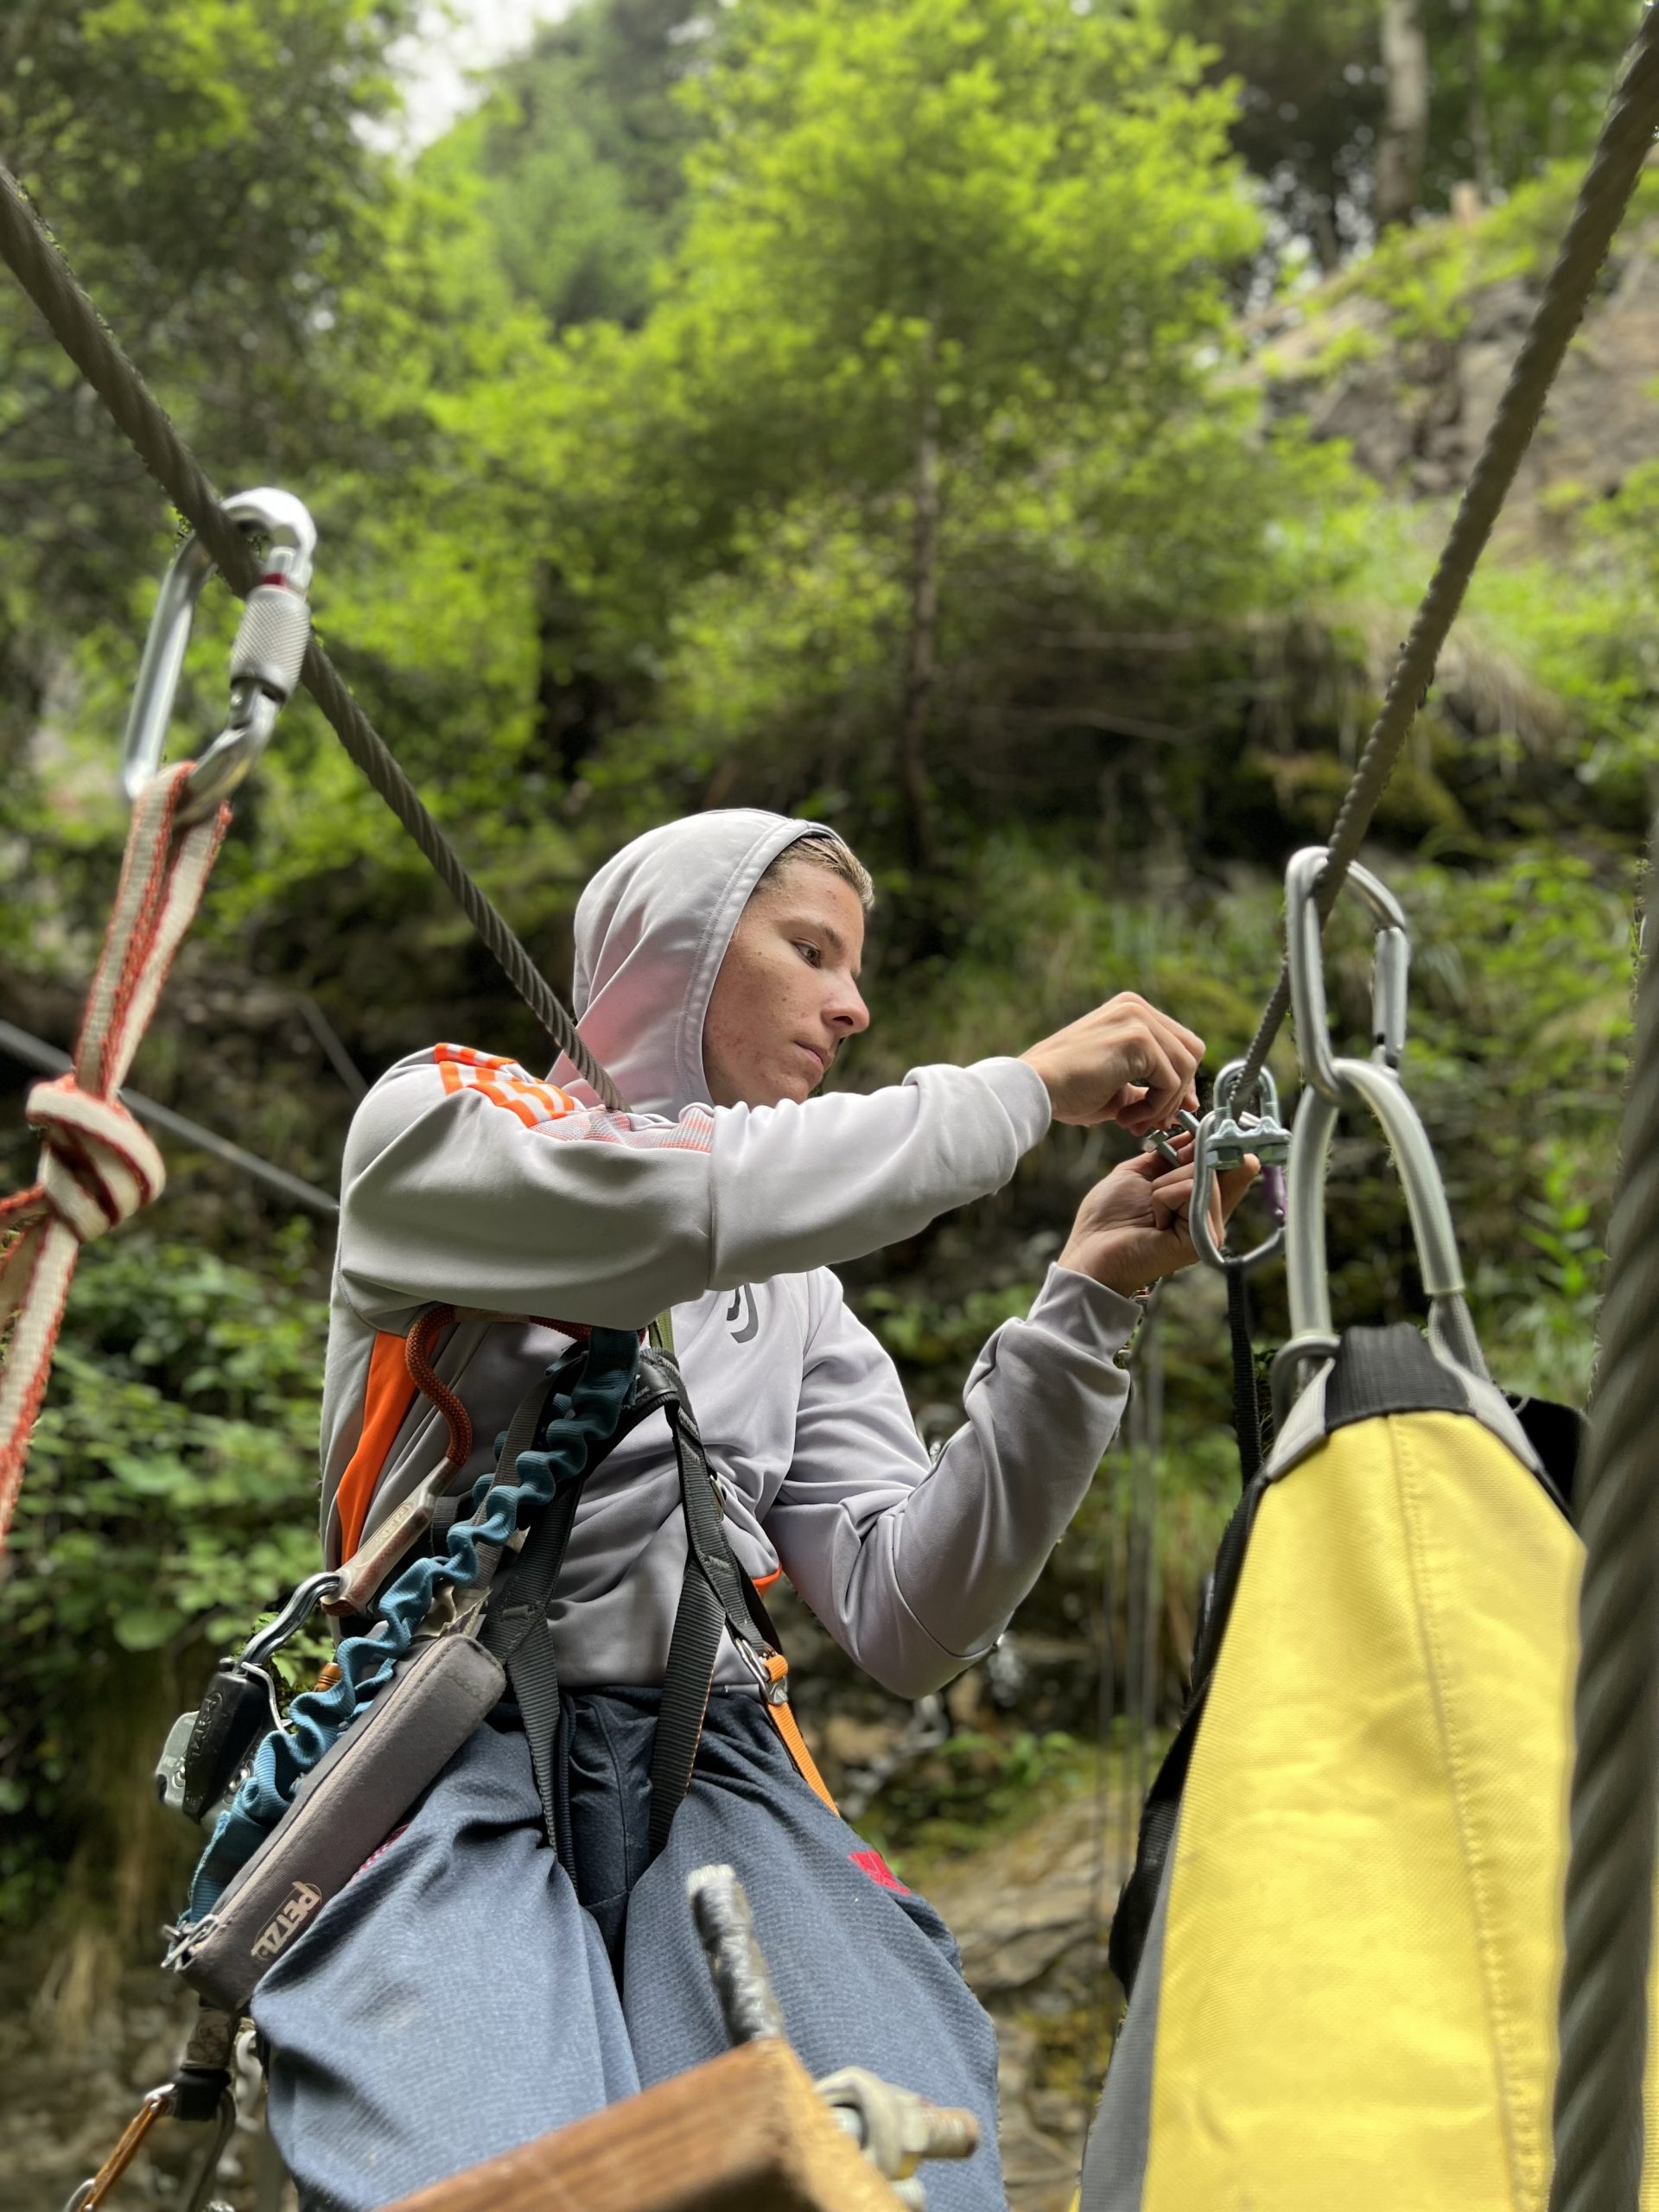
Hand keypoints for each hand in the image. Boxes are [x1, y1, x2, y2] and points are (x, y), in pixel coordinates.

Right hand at [1021, 992, 1204, 1133]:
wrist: (1035, 1088)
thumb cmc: (1067, 1089)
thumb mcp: (1118, 1087)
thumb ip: (1150, 1087)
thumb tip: (1186, 1103)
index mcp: (1131, 1011)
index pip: (1180, 1044)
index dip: (1180, 1083)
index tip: (1164, 1113)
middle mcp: (1137, 1007)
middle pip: (1191, 1051)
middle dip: (1179, 1093)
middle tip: (1155, 1121)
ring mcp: (1138, 1018)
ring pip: (1185, 1067)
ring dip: (1164, 1104)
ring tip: (1132, 1122)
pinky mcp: (1138, 1038)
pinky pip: (1170, 1080)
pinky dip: (1155, 1107)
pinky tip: (1124, 1118)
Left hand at [1058, 1132, 1259, 1297]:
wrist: (1090, 1249)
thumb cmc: (1108, 1216)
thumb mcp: (1139, 1172)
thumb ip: (1169, 1154)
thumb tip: (1195, 1135)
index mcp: (1196, 1198)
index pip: (1228, 1163)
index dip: (1214, 1144)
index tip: (1194, 1139)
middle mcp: (1209, 1213)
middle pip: (1218, 1164)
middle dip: (1182, 1162)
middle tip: (1155, 1186)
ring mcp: (1208, 1227)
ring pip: (1202, 1175)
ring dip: (1165, 1184)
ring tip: (1151, 1210)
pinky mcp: (1202, 1238)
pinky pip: (1189, 1191)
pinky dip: (1164, 1197)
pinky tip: (1155, 1221)